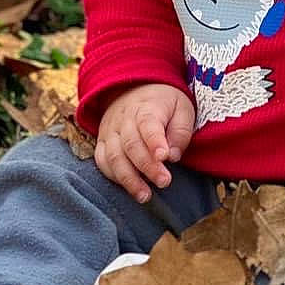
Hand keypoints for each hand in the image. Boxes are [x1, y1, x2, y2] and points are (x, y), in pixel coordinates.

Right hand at [95, 84, 194, 202]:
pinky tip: (129, 188)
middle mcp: (124, 119)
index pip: (148, 124)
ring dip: (128, 178)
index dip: (155, 141)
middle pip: (131, 145)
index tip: (165, 157)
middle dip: (147, 167)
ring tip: (145, 196)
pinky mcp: (102, 141)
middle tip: (164, 182)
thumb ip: (181, 132)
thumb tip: (172, 156)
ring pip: (113, 156)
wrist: (135, 88)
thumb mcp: (182, 108)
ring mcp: (110, 131)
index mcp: (146, 108)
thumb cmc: (164, 104)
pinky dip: (113, 176)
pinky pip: (102, 160)